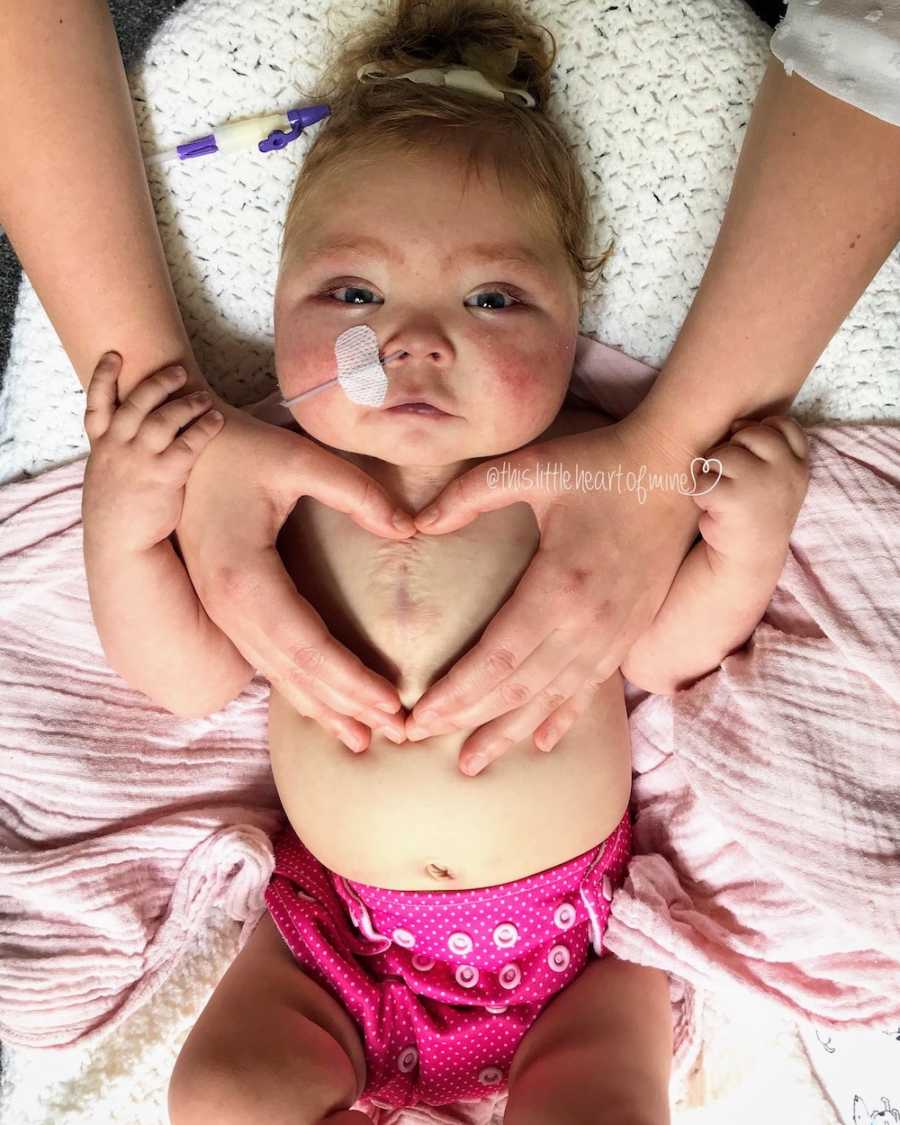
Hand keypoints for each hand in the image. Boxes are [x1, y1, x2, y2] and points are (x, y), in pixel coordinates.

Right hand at [82, 352, 224, 551]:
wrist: (120, 547)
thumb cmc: (119, 512)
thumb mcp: (106, 478)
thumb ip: (115, 453)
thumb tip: (131, 436)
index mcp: (101, 447)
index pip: (96, 404)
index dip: (103, 377)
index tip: (114, 355)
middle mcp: (117, 448)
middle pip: (136, 402)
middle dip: (158, 382)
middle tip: (180, 370)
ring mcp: (138, 460)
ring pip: (163, 419)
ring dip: (187, 403)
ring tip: (205, 397)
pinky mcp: (163, 476)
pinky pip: (187, 444)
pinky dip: (204, 428)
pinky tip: (217, 420)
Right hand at [173, 392, 415, 752]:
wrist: (176, 449)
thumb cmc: (239, 449)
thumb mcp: (299, 458)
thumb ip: (356, 492)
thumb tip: (408, 528)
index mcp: (244, 578)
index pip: (308, 646)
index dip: (351, 681)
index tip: (394, 704)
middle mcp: (229, 607)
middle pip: (294, 673)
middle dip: (347, 707)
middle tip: (398, 734)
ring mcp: (223, 612)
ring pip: (278, 675)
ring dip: (323, 708)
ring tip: (364, 741)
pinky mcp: (227, 609)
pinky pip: (267, 660)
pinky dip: (299, 688)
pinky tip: (325, 708)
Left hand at [402, 415, 702, 774]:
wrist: (679, 469)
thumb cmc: (601, 464)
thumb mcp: (531, 465)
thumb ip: (469, 493)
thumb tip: (417, 523)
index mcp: (558, 585)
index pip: (496, 660)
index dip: (454, 694)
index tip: (416, 717)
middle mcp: (587, 623)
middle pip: (517, 689)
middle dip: (465, 719)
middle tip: (418, 740)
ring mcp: (613, 634)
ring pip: (551, 699)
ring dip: (508, 733)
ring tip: (471, 762)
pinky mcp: (629, 633)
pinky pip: (590, 689)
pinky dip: (562, 718)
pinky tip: (541, 743)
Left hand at [692, 415, 808, 568]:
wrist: (748, 561)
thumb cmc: (755, 512)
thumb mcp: (774, 477)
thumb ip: (765, 447)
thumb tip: (736, 423)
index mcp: (799, 465)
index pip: (784, 426)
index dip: (761, 434)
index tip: (753, 459)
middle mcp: (786, 470)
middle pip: (749, 434)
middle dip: (733, 454)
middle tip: (734, 484)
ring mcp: (762, 482)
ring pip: (722, 455)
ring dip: (714, 475)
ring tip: (723, 498)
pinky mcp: (733, 498)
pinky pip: (703, 479)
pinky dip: (700, 493)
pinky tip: (712, 510)